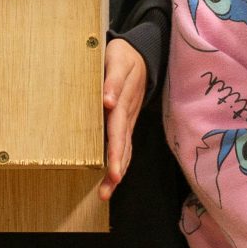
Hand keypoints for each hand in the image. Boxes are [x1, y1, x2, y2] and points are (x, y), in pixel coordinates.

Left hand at [101, 38, 145, 199]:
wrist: (141, 53)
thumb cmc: (123, 56)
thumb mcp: (118, 60)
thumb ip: (113, 80)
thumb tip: (108, 102)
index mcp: (123, 104)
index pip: (117, 132)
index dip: (115, 153)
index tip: (113, 173)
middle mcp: (127, 116)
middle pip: (122, 147)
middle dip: (115, 170)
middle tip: (105, 192)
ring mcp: (128, 120)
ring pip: (124, 150)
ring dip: (117, 172)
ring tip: (105, 193)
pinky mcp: (126, 121)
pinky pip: (123, 145)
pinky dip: (119, 162)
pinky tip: (111, 179)